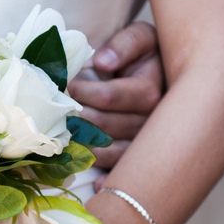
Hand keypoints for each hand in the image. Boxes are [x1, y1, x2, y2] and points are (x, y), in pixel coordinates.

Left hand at [67, 21, 163, 172]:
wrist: (165, 75)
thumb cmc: (147, 55)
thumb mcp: (141, 37)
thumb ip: (125, 44)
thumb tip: (103, 62)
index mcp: (152, 90)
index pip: (110, 97)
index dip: (84, 93)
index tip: (68, 87)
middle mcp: (154, 121)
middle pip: (106, 126)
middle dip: (78, 119)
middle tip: (59, 114)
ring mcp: (150, 143)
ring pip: (112, 152)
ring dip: (84, 147)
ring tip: (64, 138)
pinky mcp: (144, 159)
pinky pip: (125, 171)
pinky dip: (110, 180)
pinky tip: (96, 185)